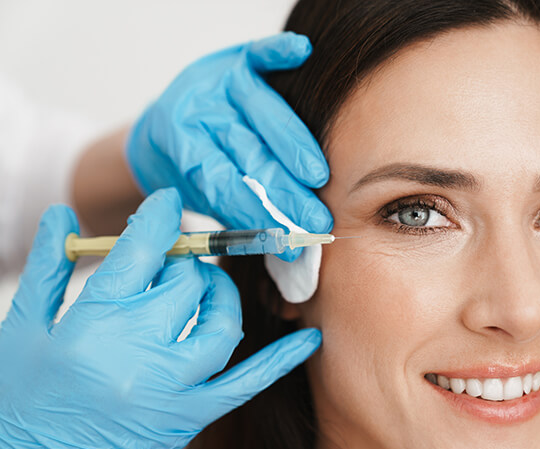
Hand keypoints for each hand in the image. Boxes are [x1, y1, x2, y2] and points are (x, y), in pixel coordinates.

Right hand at [0, 189, 320, 448]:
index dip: (160, 219)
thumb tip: (64, 215)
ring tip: (204, 286)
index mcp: (92, 327)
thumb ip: (50, 268)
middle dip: (183, 261)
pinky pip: (248, 383)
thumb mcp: (23, 331)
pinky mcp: (192, 418)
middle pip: (186, 283)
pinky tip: (308, 338)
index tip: (169, 204)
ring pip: (222, 323)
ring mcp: (172, 389)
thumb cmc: (22, 403)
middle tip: (172, 259)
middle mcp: (138, 355)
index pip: (140, 253)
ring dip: (220, 294)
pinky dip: (281, 359)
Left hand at [126, 32, 332, 260]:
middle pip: (247, 152)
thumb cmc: (193, 168)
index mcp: (179, 146)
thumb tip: (289, 254)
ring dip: (294, 147)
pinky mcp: (234, 60)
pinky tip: (301, 52)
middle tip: (314, 220)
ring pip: (262, 113)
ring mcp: (217, 83)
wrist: (170, 123)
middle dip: (283, 191)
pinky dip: (278, 53)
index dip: (257, 212)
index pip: (224, 183)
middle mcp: (197, 110)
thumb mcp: (201, 196)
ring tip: (319, 179)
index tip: (287, 239)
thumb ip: (238, 216)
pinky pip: (258, 53)